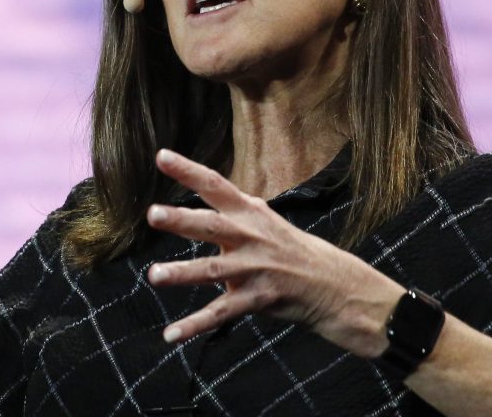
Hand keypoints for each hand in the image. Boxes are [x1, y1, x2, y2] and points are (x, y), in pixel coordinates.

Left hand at [145, 149, 401, 355]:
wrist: (337, 286)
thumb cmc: (295, 251)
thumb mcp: (268, 222)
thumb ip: (235, 213)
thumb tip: (205, 199)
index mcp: (251, 213)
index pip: (215, 185)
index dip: (188, 170)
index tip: (161, 156)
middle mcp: (251, 236)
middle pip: (211, 225)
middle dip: (182, 220)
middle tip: (153, 214)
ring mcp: (255, 268)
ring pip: (213, 271)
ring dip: (182, 274)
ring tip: (154, 275)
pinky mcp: (258, 299)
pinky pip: (221, 314)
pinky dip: (194, 325)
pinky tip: (171, 334)